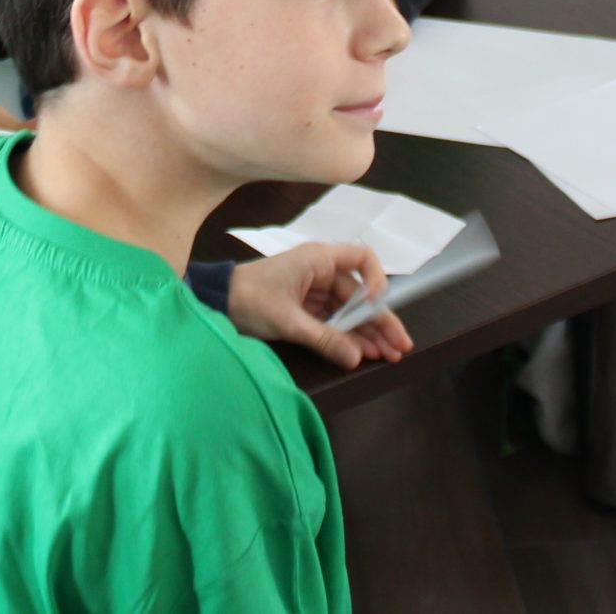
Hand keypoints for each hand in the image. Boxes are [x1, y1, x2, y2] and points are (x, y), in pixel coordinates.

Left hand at [225, 243, 413, 369]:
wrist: (216, 303)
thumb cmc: (248, 298)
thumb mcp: (288, 321)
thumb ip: (324, 339)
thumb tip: (356, 357)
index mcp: (318, 259)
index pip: (362, 258)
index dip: (376, 280)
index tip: (377, 305)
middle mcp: (321, 271)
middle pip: (361, 294)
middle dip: (380, 320)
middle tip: (399, 345)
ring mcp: (315, 290)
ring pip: (350, 311)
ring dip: (368, 333)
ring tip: (389, 355)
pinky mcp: (306, 307)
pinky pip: (335, 321)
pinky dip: (348, 337)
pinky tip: (364, 352)